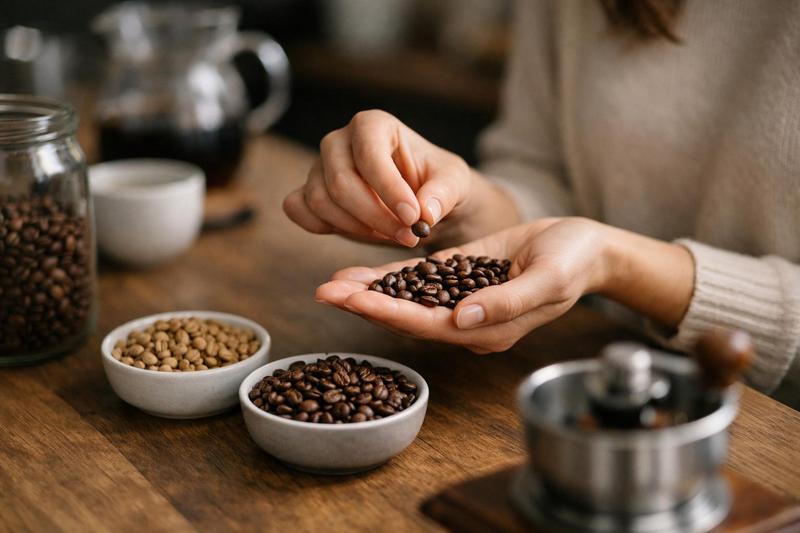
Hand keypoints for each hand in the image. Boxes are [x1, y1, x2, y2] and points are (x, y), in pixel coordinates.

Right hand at [283, 110, 473, 246]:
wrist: (420, 201)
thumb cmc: (436, 182)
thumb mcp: (455, 183)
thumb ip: (444, 194)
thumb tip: (425, 213)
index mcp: (373, 124)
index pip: (369, 154)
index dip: (389, 189)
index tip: (414, 218)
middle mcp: (339, 141)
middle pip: (340, 182)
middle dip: (375, 217)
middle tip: (408, 235)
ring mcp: (318, 167)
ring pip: (320, 201)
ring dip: (357, 228)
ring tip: (392, 234)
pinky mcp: (307, 192)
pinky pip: (298, 209)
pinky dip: (324, 227)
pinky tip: (360, 233)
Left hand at [315, 218, 613, 352]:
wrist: (584, 246)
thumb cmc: (574, 263)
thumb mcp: (549, 280)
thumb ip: (508, 302)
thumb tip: (463, 317)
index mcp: (488, 330)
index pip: (429, 325)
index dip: (389, 313)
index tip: (354, 301)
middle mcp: (468, 321)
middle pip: (407, 317)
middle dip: (365, 305)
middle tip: (323, 293)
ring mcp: (461, 300)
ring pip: (406, 300)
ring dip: (368, 293)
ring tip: (330, 285)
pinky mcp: (460, 277)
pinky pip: (419, 281)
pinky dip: (389, 278)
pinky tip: (360, 274)